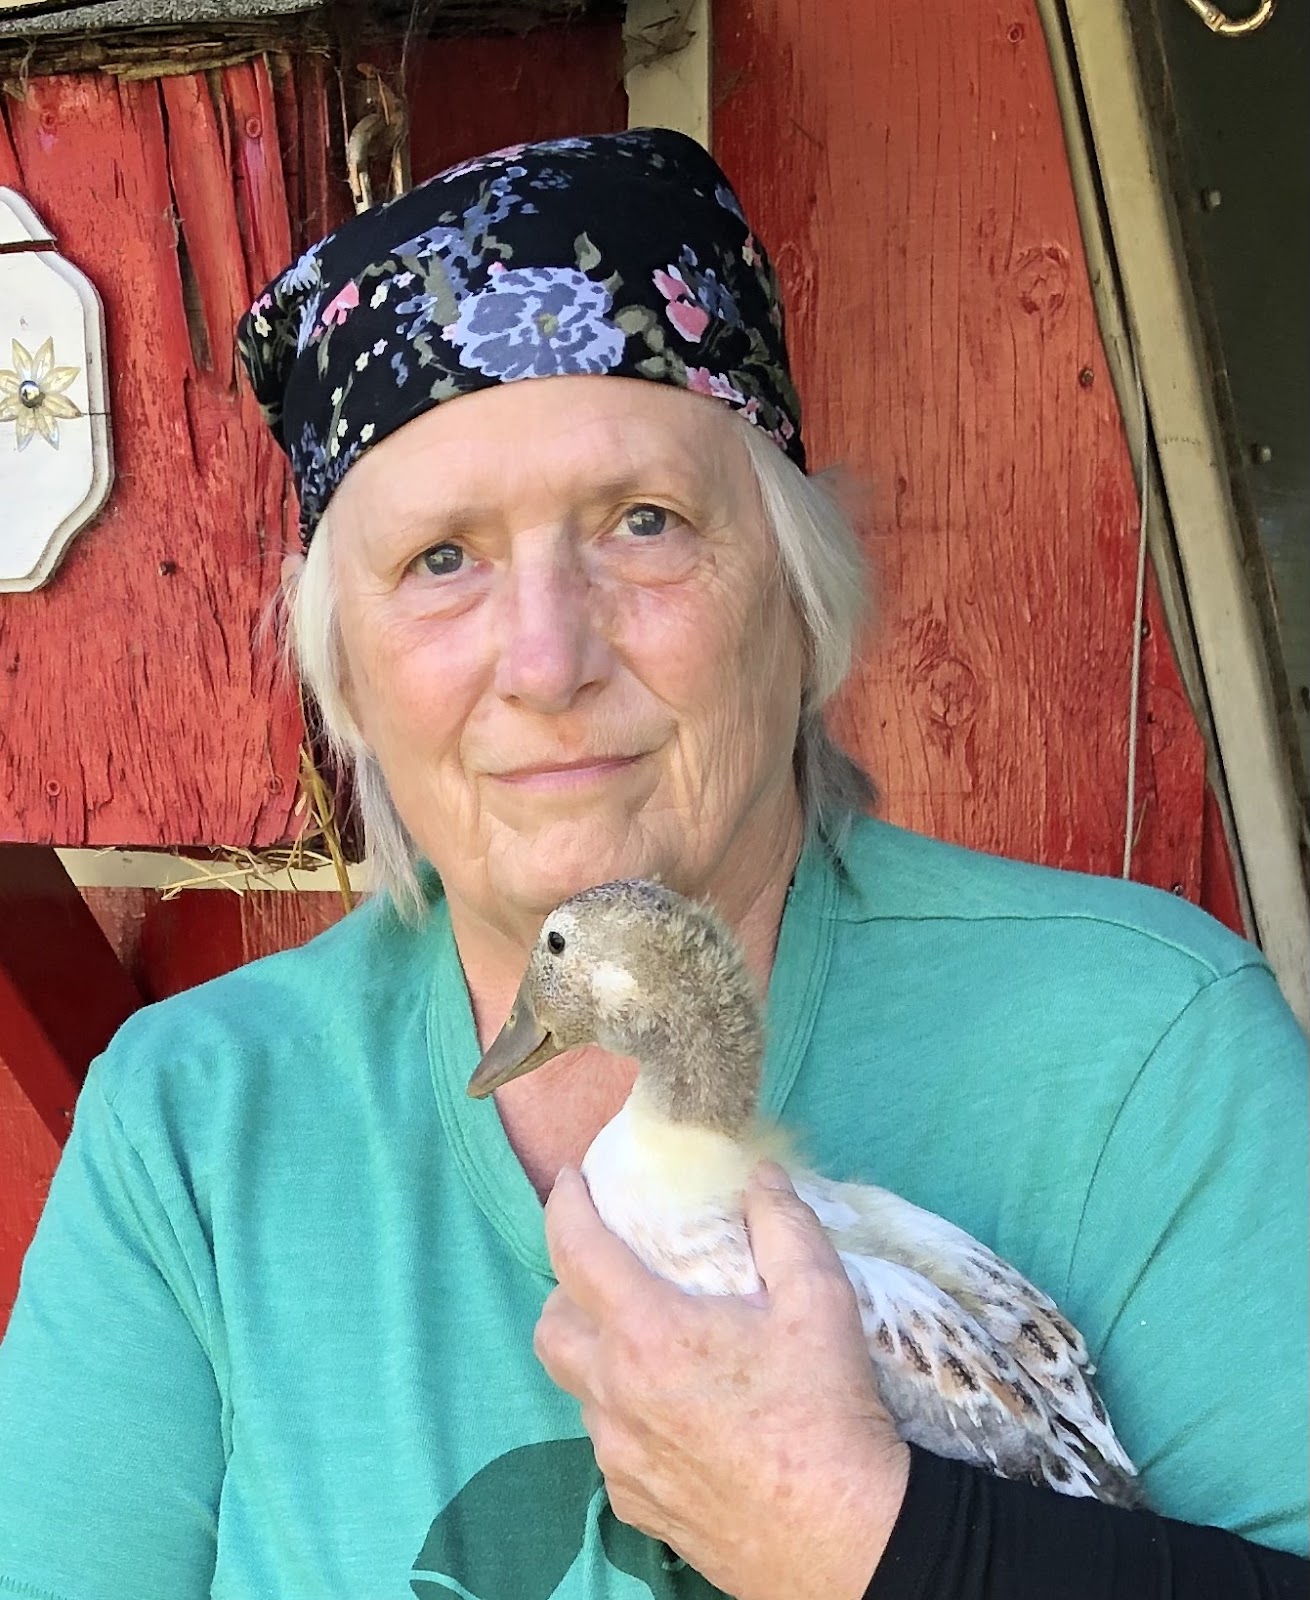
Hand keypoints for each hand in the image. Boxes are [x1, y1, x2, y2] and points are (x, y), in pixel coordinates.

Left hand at [535, 1162, 909, 1599]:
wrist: (847, 1538)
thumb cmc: (827, 1413)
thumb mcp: (819, 1298)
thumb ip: (783, 1224)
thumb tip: (761, 1176)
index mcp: (648, 1336)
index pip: (576, 1253)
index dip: (565, 1207)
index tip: (569, 1181)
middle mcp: (616, 1398)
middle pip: (550, 1329)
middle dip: (565, 1288)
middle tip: (606, 1268)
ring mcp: (621, 1460)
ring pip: (576, 1390)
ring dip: (594, 1353)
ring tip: (642, 1338)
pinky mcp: (637, 1507)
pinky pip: (608, 1446)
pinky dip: (622, 1413)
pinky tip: (670, 1410)